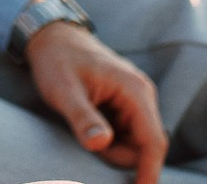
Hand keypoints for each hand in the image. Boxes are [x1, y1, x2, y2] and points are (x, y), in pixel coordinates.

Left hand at [25, 22, 167, 183]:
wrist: (52, 37)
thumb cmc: (56, 60)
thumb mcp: (63, 90)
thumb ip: (82, 117)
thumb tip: (102, 144)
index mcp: (135, 91)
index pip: (154, 142)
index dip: (149, 173)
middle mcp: (142, 96)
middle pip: (143, 147)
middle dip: (116, 155)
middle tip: (84, 137)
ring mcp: (136, 101)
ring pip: (134, 144)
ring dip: (111, 147)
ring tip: (82, 124)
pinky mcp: (126, 106)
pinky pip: (125, 135)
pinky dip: (108, 138)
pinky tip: (88, 122)